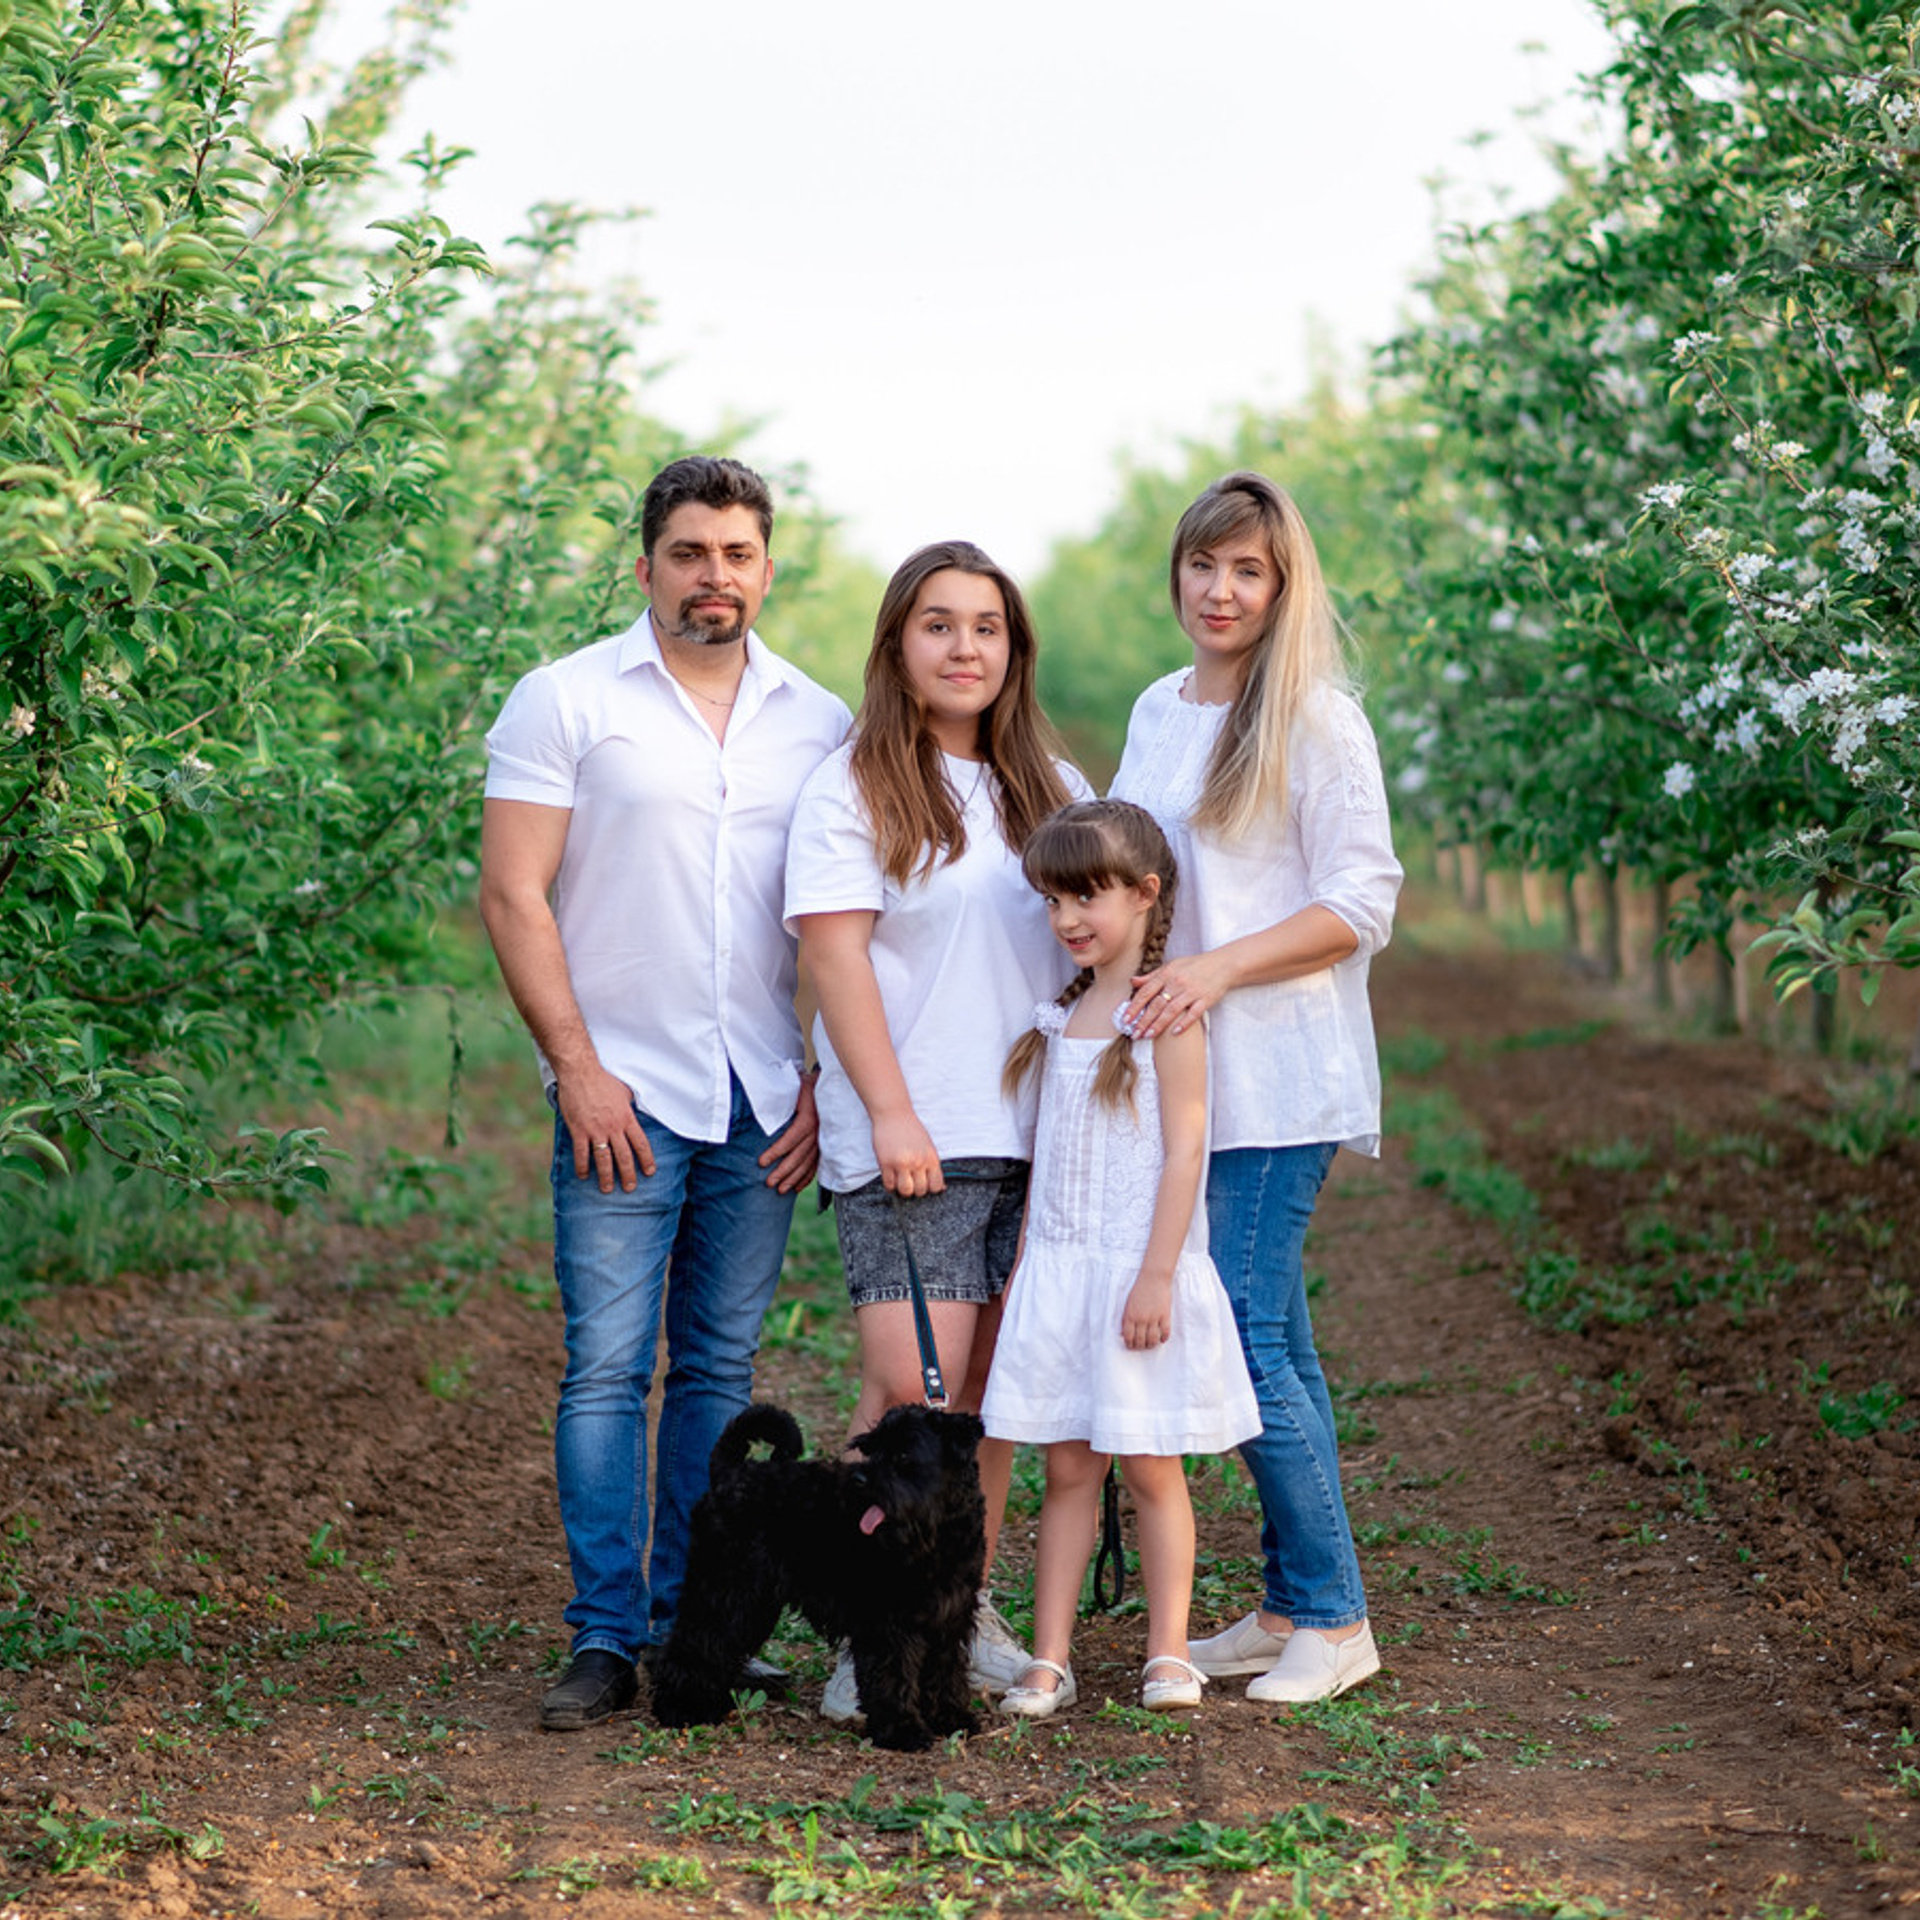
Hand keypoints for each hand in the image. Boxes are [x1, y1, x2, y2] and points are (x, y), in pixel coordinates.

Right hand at [559, 1065, 654, 1192]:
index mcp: (627, 1118)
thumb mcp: (625, 1092)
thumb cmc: (603, 1080)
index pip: (641, 1144)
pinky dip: (582, 1166)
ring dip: (606, 1177)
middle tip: (630, 1188)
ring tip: (607, 1189)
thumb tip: (637, 1111)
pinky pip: (581, 1153)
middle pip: (624, 1156)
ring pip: (603, 1159)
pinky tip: (584, 1176)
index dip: (646, 1160)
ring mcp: (595, 1130)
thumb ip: (630, 1106)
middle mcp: (613, 1127)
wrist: (580, 1072)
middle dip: (628, 1175)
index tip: (649, 1172)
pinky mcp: (579, 1130)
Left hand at [759, 1072, 820, 1193]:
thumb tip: (762, 1107)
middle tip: (769, 1183)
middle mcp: (817, 1131)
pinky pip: (817, 1163)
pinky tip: (798, 1187)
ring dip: (794, 1178)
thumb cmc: (806, 1085)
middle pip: (799, 1155)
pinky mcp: (825, 1143)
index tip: (762, 1162)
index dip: (776, 1152)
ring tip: (781, 1190)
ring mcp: (822, 1138)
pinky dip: (808, 1176)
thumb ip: (782, 1100)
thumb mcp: (794, 1087)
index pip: (790, 1139)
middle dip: (783, 1171)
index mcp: (809, 1118)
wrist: (827, 1083)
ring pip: (808, 1163)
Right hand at [872, 1109, 944, 1196]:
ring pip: (905, 1191)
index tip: (924, 1185)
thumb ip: (933, 1166)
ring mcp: (901, 1163)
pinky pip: (889, 1185)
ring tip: (901, 1182)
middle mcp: (918, 1162)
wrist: (893, 1114)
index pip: (936, 1186)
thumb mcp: (928, 1146)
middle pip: (920, 1191)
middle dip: (916, 1190)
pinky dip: (890, 1186)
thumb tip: (941, 1188)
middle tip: (911, 1183)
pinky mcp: (886, 1163)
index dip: (930, 1189)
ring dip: (903, 1190)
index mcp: (931, 1158)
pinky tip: (891, 1178)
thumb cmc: (912, 1130)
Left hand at [1121, 1273, 1172, 1349]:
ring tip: (1151, 1344)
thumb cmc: (1139, 1289)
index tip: (1131, 1346)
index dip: (1129, 1344)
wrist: (1154, 1277)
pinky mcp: (1165, 1315)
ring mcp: (1154, 1317)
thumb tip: (1123, 1333)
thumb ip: (1126, 1318)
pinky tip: (1162, 1339)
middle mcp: (1141, 1319)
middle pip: (1140, 1340)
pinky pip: (1165, 1332)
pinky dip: (1163, 1338)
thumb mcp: (1128, 1303)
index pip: (1128, 1336)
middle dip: (1140, 1346)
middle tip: (1142, 1346)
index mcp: (1130, 1315)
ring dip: (1152, 1344)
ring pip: (1152, 1339)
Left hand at [1124, 950, 1233, 1039]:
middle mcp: (1177, 982)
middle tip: (1134, 1033)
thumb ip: (1152, 976)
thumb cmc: (1195, 966)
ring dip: (1158, 1024)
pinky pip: (1193, 1013)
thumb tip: (1132, 982)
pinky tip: (1174, 1033)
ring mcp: (1192, 991)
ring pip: (1171, 1010)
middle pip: (1156, 1004)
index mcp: (1167, 974)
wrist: (1223, 964)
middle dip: (1143, 1020)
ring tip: (1148, 1035)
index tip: (1125, 1019)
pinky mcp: (1205, 999)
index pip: (1146, 992)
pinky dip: (1183, 1023)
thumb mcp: (1172, 966)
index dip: (1134, 1006)